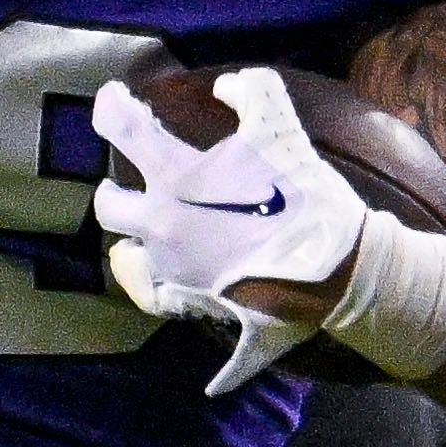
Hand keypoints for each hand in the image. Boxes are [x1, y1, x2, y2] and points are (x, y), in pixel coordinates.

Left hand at [90, 67, 370, 395]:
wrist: (336, 268)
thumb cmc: (305, 194)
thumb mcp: (282, 127)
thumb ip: (251, 92)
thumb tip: (226, 84)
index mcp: (174, 179)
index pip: (123, 131)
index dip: (110, 107)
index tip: (110, 98)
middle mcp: (161, 228)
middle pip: (108, 209)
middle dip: (113, 195)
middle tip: (123, 186)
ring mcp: (174, 273)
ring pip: (131, 265)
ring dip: (136, 250)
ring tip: (150, 243)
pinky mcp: (195, 308)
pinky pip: (175, 314)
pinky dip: (181, 316)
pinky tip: (200, 362)